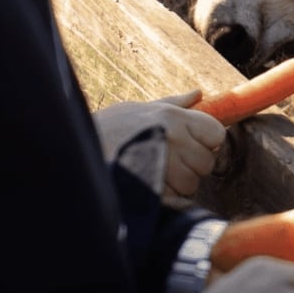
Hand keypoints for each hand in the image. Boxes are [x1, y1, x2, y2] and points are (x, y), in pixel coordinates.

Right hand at [93, 90, 226, 201]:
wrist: (77, 148)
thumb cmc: (110, 127)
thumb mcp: (140, 109)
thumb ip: (174, 104)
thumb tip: (199, 93)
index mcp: (174, 116)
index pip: (216, 134)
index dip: (207, 142)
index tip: (191, 145)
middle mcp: (175, 138)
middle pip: (207, 162)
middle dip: (192, 166)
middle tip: (168, 161)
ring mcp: (166, 164)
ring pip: (192, 184)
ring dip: (178, 184)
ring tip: (154, 173)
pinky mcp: (155, 188)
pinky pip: (176, 199)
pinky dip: (166, 197)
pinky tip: (149, 186)